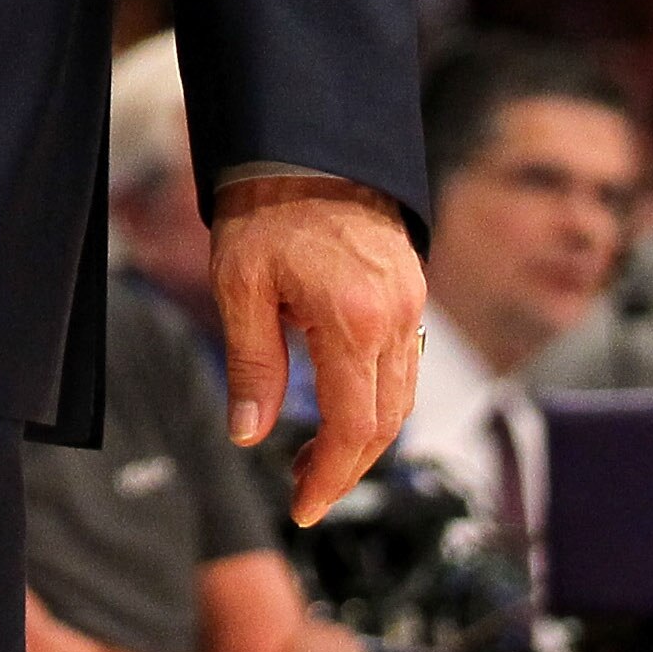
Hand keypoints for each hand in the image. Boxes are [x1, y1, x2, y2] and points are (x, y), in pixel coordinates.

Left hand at [212, 177, 424, 526]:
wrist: (305, 145)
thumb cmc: (266, 208)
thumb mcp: (241, 286)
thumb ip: (252, 366)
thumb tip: (248, 434)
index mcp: (352, 319)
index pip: (354, 427)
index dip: (331, 477)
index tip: (303, 506)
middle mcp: (394, 317)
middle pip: (385, 424)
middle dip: (346, 468)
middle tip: (304, 490)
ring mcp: (410, 305)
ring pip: (400, 398)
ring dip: (363, 438)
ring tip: (314, 456)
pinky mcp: (411, 292)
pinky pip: (402, 364)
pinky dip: (376, 398)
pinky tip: (339, 403)